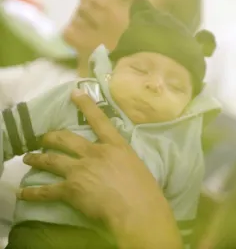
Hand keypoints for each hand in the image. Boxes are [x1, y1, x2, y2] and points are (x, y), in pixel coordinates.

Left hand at [18, 89, 182, 248]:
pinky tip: (23, 192)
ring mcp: (80, 170)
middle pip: (66, 139)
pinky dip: (33, 192)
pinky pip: (46, 190)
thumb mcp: (137, 165)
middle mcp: (94, 153)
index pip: (99, 120)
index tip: (75, 93)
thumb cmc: (145, 190)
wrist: (136, 210)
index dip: (86, 105)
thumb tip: (117, 161)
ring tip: (29, 158)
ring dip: (37, 158)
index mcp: (114, 146)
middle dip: (51, 137)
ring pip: (51, 160)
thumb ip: (122, 159)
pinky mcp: (71, 189)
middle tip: (44, 138)